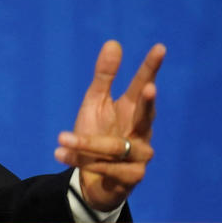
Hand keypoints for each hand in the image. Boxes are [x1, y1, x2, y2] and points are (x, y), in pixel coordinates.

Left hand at [54, 41, 165, 212]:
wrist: (92, 179)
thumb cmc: (97, 135)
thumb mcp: (95, 104)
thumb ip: (104, 77)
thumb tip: (113, 42)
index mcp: (132, 109)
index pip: (143, 84)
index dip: (151, 68)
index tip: (159, 47)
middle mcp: (142, 130)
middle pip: (147, 114)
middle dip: (147, 102)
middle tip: (149, 88)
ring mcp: (141, 155)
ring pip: (117, 147)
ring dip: (87, 143)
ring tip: (62, 138)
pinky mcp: (133, 177)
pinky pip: (109, 168)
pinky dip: (84, 161)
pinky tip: (63, 155)